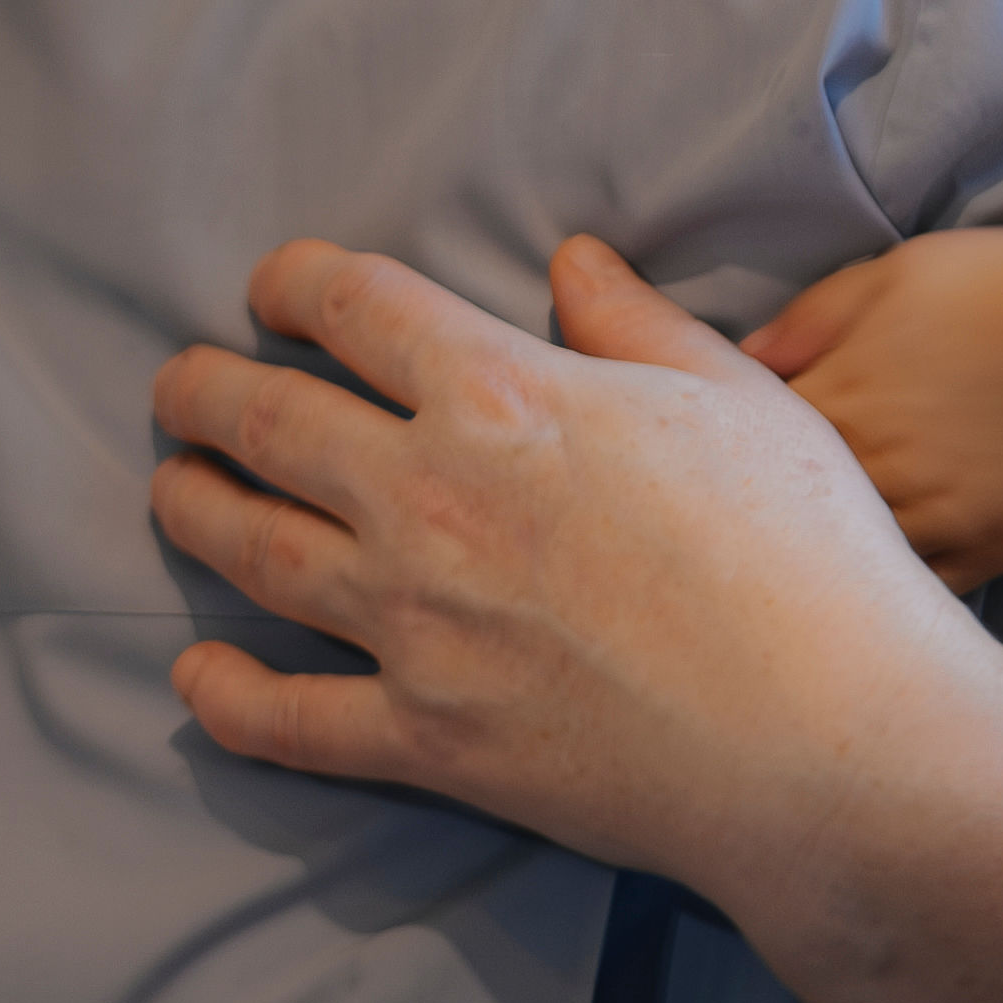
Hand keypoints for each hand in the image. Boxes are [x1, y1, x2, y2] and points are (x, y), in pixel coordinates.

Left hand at [150, 234, 1002, 883]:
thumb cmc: (805, 555)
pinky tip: (191, 678)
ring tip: (172, 488)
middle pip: (272, 423)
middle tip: (179, 385)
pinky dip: (228, 699)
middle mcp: (430, 501)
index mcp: (502, 398)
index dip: (295, 283)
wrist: (830, 742)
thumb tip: (572, 260)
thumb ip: (635, 325)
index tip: (271, 287)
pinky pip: (294, 720)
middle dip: (207, 392)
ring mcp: (416, 626)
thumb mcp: (737, 398)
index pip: (356, 309)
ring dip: (196, 510)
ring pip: (256, 552)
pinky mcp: (428, 739)